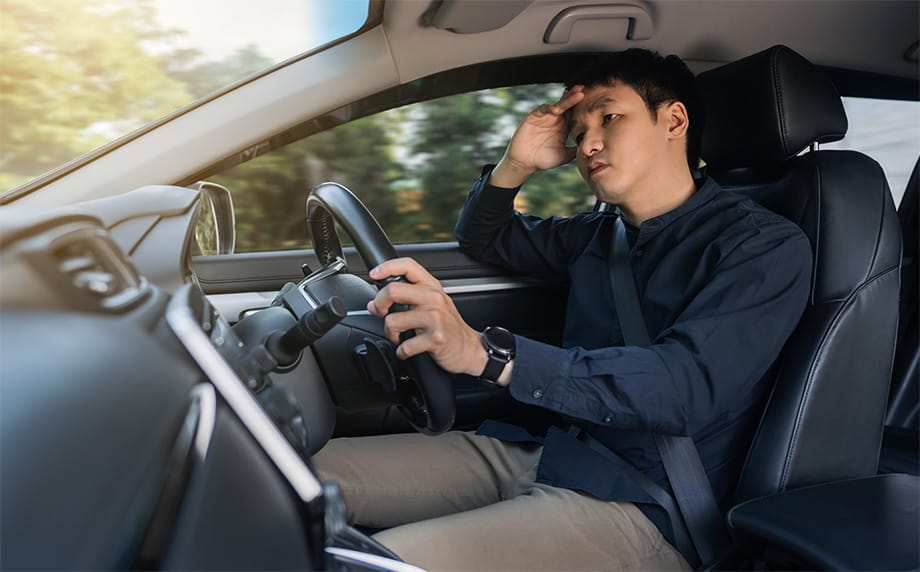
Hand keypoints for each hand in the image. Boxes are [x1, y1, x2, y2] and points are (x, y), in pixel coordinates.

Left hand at [367, 258, 486, 376]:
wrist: (469, 349)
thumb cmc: (448, 327)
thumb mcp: (432, 305)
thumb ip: (406, 299)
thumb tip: (375, 304)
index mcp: (432, 287)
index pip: (408, 266)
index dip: (387, 267)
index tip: (374, 275)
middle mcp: (434, 298)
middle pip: (393, 290)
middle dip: (380, 305)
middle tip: (382, 314)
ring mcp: (436, 318)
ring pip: (393, 321)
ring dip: (391, 334)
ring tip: (400, 337)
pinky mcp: (436, 338)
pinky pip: (404, 345)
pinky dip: (402, 351)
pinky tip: (408, 350)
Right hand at [489, 85, 585, 187]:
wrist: (524, 162)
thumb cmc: (543, 160)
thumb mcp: (564, 156)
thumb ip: (575, 151)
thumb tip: (591, 150)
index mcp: (563, 127)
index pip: (575, 114)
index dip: (583, 108)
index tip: (595, 103)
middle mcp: (555, 120)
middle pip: (568, 105)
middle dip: (576, 97)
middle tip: (586, 90)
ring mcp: (545, 117)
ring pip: (558, 105)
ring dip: (568, 99)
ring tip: (578, 94)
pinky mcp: (534, 117)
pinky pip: (543, 109)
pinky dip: (550, 108)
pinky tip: (557, 109)